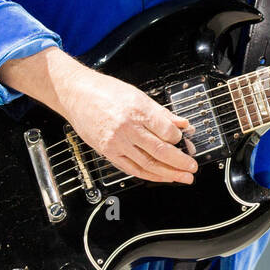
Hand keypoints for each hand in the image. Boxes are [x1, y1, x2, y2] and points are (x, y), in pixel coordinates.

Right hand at [61, 68, 197, 183]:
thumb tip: (183, 124)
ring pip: (147, 164)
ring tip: (182, 177)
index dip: (179, 139)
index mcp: (138, 111)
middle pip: (159, 151)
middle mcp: (127, 129)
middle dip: (180, 162)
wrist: (77, 94)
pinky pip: (131, 168)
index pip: (167, 131)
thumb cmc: (106, 91)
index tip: (185, 141)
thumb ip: (162, 113)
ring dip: (167, 173)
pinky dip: (148, 175)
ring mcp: (116, 142)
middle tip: (192, 168)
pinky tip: (161, 177)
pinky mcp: (107, 152)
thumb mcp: (139, 96)